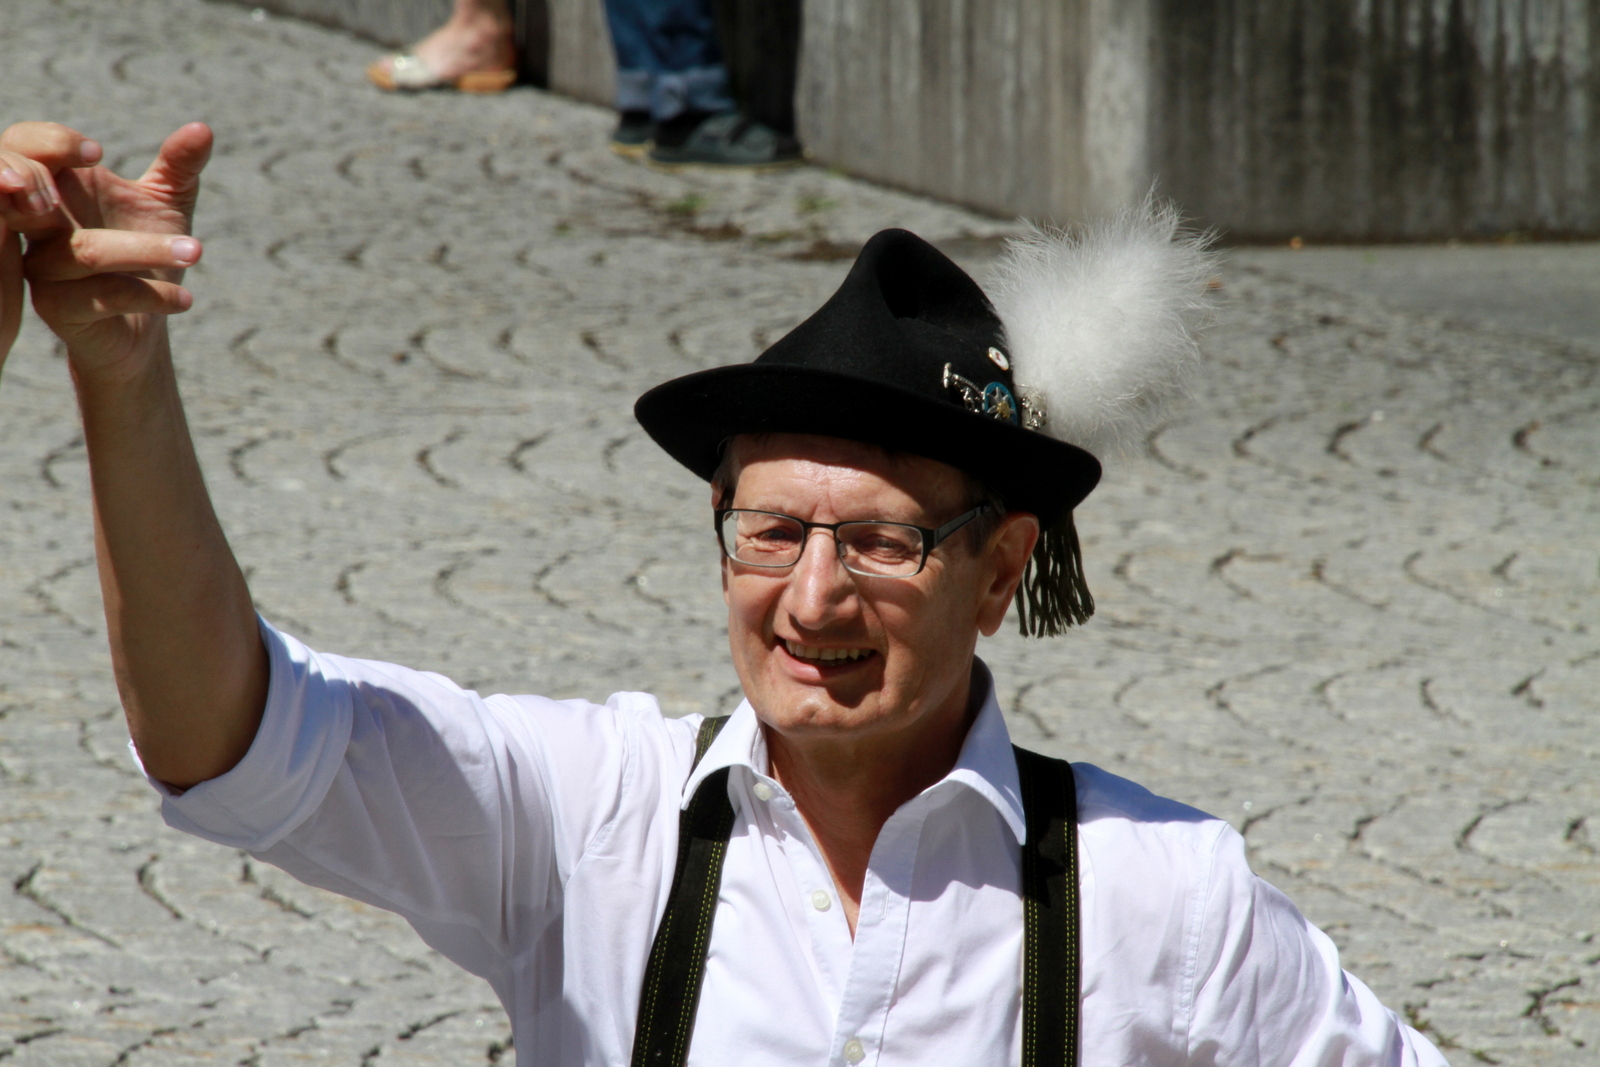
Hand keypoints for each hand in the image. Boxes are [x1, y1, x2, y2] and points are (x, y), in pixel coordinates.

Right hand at [11, 121, 211, 382]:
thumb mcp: (167, 204)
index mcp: (54, 186)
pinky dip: (150, 293)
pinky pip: (100, 295)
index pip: (23, 145)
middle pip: (19, 191)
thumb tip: (203, 129)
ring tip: (197, 250)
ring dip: (148, 249)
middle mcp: (36, 225)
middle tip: (106, 176)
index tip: (99, 154)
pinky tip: (186, 297)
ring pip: (83, 251)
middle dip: (52, 184)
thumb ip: (179, 166)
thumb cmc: (148, 255)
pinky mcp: (58, 310)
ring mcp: (42, 268)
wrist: (147, 324)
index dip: (51, 143)